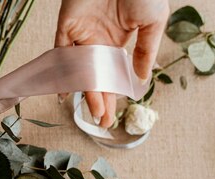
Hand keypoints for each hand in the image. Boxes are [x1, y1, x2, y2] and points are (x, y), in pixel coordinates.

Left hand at [55, 0, 168, 126]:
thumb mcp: (153, 22)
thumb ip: (146, 50)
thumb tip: (141, 79)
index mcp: (118, 41)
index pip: (113, 75)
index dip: (114, 95)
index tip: (114, 115)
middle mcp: (98, 42)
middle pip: (96, 78)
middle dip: (100, 101)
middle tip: (102, 122)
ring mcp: (81, 36)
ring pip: (80, 71)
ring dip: (86, 92)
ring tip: (93, 112)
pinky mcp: (67, 28)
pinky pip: (61, 53)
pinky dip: (61, 72)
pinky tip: (64, 91)